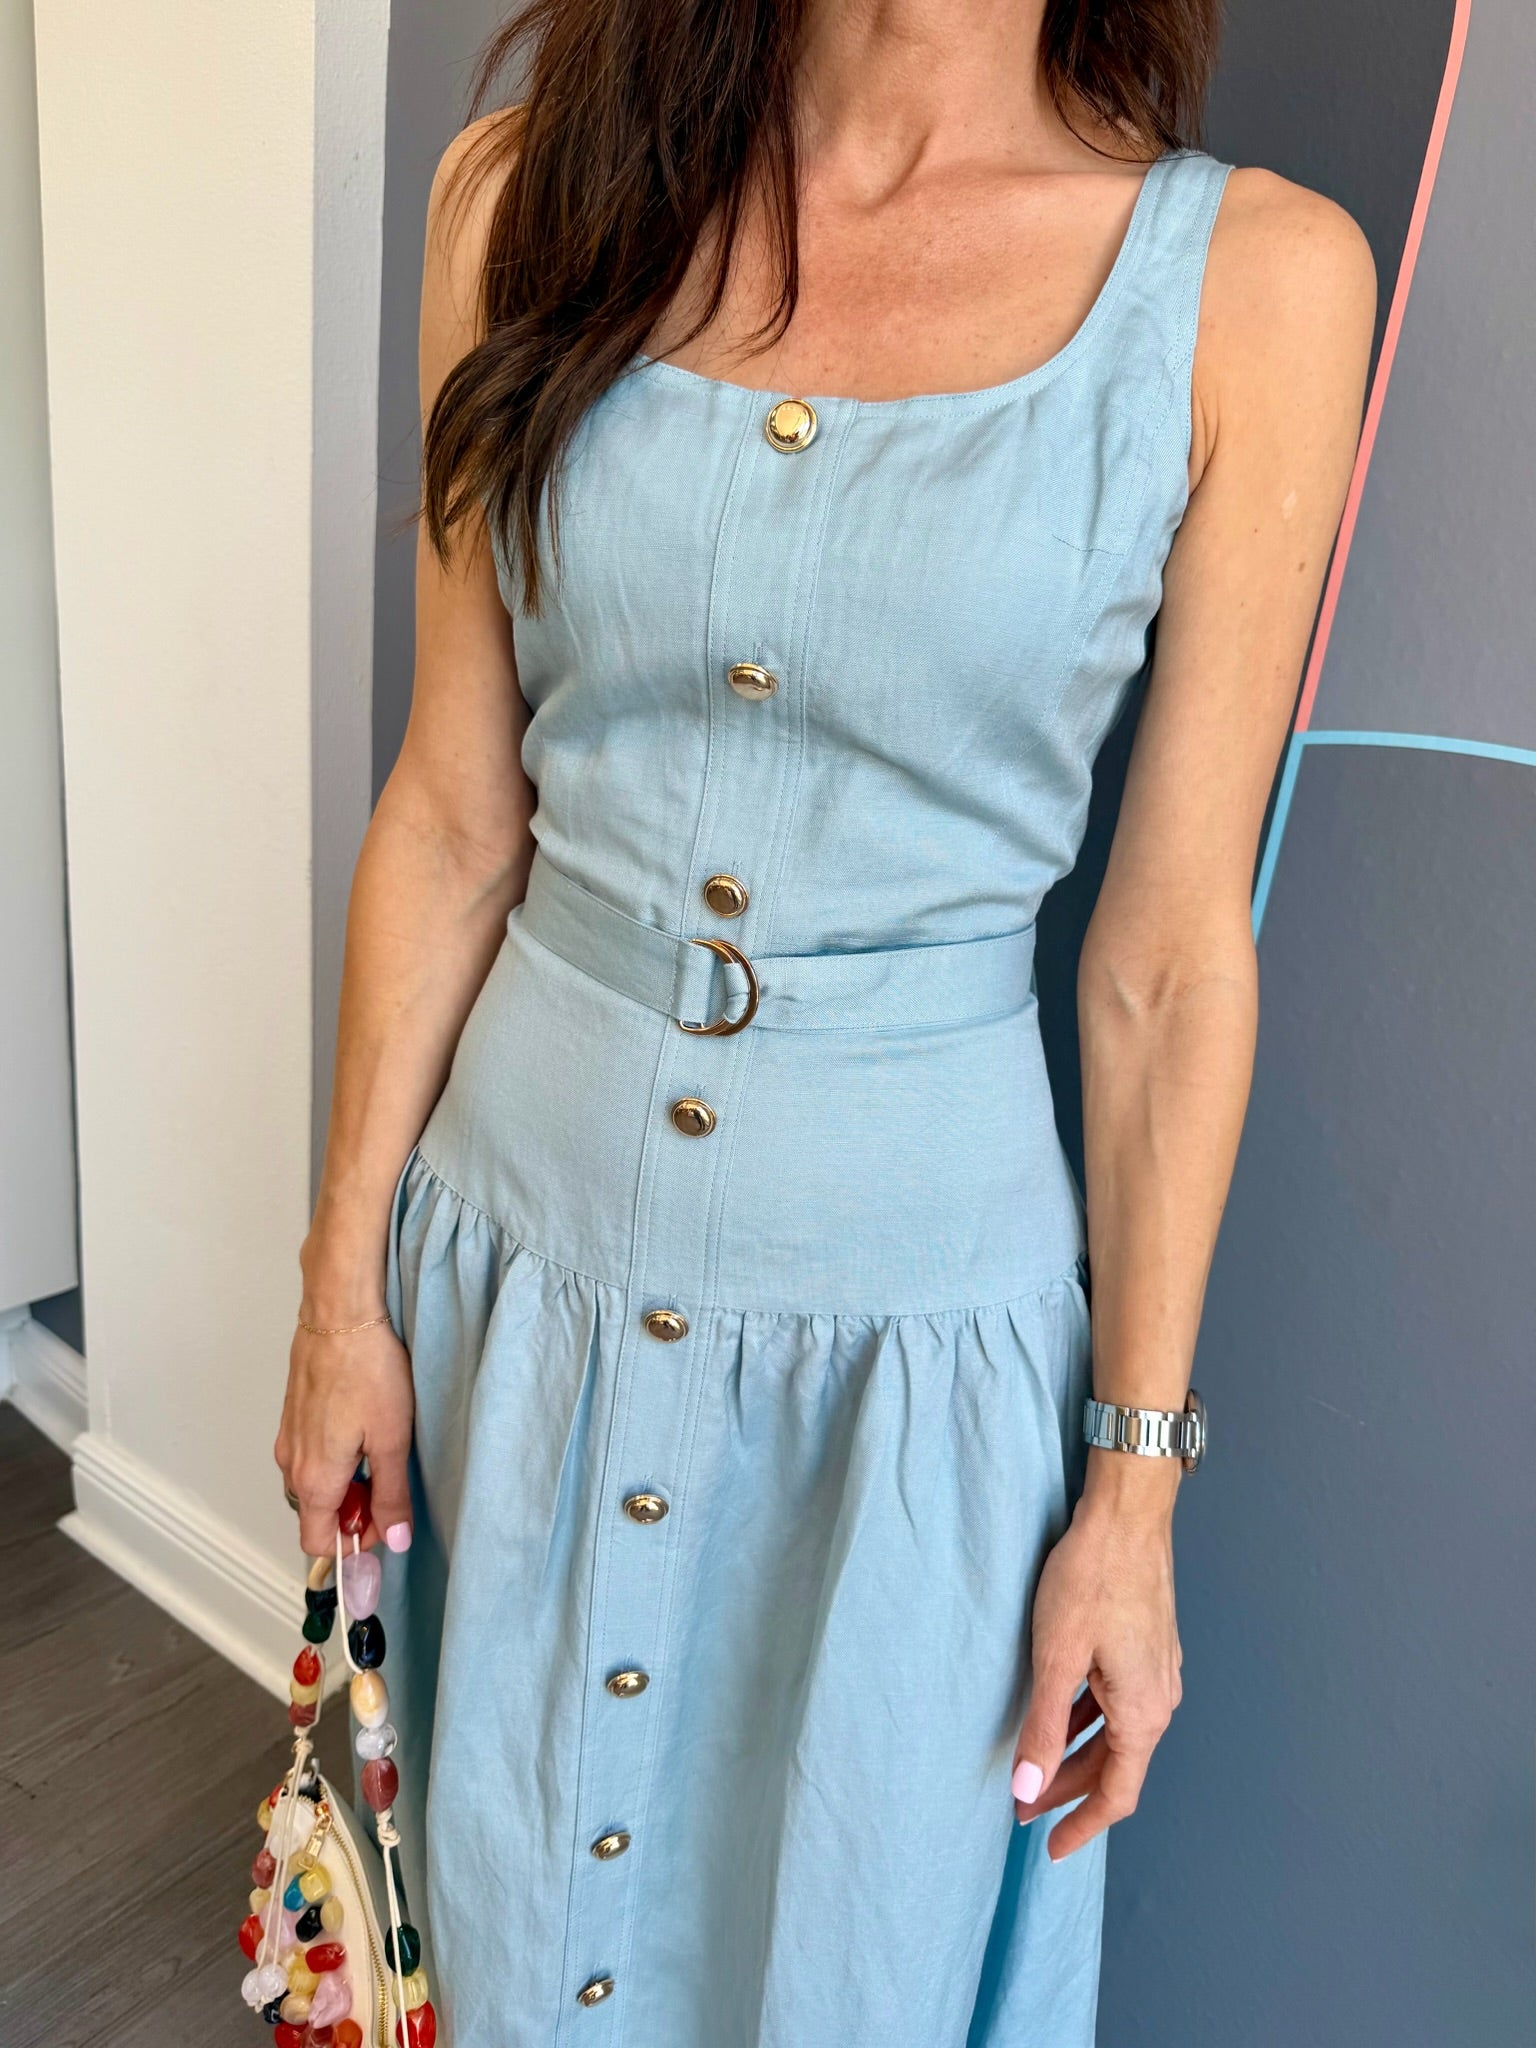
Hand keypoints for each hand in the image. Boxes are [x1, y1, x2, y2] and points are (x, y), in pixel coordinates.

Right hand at [274, 1313, 415, 1557]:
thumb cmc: (368, 1371)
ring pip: (313, 1484)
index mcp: (314, 1480)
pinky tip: (361, 1427)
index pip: (318, 1544)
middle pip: (317, 1515)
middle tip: (388, 1479)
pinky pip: (309, 1457)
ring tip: (378, 1447)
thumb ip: (391, 1495)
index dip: (354, 1543)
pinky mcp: (292, 1418)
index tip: (385, 1520)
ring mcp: (288, 1440)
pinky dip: (334, 1458)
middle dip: (353, 1511)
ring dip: (344, 1483)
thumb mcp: (392, 1440)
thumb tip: (395, 1540)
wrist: (340, 1316)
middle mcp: (291, 1465)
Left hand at [1010, 1456, 1182, 1859]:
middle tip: (1022, 1805)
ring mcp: (1155, 1671)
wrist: (1127, 1513)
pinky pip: (1115, 1700)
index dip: (1083, 1825)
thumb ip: (1044, 1729)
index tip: (1049, 1848)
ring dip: (1075, 1753)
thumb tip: (1028, 1791)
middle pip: (1115, 1765)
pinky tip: (1056, 1712)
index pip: (1118, 1793)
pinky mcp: (1146, 1646)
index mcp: (1143, 1711)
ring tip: (1033, 1766)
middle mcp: (1159, 1698)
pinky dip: (1085, 1718)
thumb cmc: (1094, 1577)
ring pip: (1114, 1732)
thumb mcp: (1057, 1656)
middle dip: (1069, 1790)